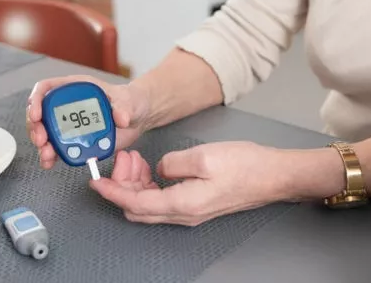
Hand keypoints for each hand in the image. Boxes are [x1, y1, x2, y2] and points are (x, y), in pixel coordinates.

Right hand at [27, 75, 151, 168]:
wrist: (137, 118)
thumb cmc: (130, 101)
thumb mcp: (129, 101)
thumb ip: (124, 108)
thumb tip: (121, 118)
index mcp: (76, 88)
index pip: (47, 88)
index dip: (36, 100)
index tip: (36, 115)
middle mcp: (67, 105)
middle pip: (40, 112)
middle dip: (36, 127)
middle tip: (42, 140)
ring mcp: (69, 124)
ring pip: (45, 132)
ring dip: (42, 145)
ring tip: (47, 155)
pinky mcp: (74, 140)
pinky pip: (57, 147)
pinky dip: (51, 156)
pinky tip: (50, 162)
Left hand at [89, 141, 291, 225]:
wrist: (274, 175)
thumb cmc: (247, 167)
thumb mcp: (204, 156)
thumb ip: (173, 162)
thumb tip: (158, 166)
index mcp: (182, 204)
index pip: (134, 202)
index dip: (112, 191)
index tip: (96, 182)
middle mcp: (184, 214)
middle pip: (138, 207)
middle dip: (122, 186)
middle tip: (121, 161)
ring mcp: (191, 212)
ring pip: (151, 205)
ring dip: (136, 184)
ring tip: (136, 160)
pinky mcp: (198, 204)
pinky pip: (164, 200)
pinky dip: (151, 185)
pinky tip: (153, 168)